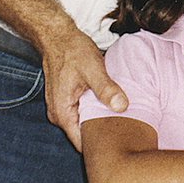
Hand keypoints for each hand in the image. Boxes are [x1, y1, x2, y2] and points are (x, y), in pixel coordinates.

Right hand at [41, 27, 127, 150]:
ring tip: (120, 119)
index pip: (83, 144)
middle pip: (83, 136)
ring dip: (98, 121)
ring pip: (82, 124)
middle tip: (126, 132)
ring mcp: (60, 108)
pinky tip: (108, 105)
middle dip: (102, 135)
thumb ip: (106, 88)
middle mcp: (59, 115)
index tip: (122, 143)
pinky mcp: (65, 100)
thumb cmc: (72, 50)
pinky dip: (93, 111)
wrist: (56, 36)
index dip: (102, 146)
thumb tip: (122, 106)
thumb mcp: (93, 68)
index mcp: (63, 113)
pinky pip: (80, 113)